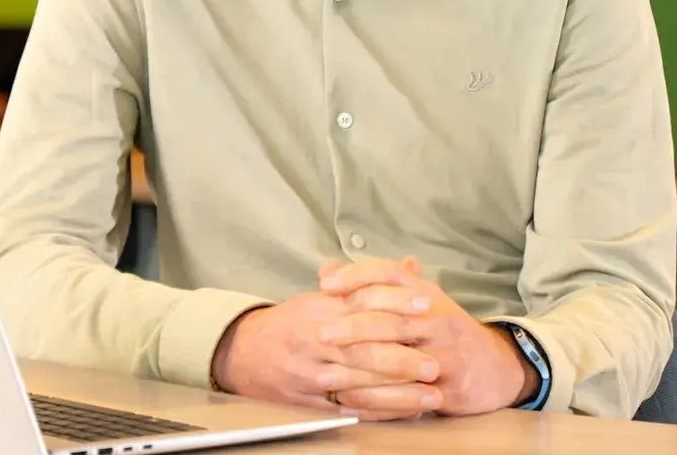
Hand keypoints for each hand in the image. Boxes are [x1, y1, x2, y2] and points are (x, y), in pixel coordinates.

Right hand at [211, 291, 442, 420]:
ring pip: (360, 385)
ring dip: (398, 393)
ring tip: (430, 396)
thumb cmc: (291, 323)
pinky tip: (405, 413)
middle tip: (435, 364)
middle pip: (364, 350)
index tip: (427, 307)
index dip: (397, 304)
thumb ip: (367, 283)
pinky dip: (379, 412)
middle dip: (402, 360)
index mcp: (322, 310)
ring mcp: (312, 373)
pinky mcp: (309, 401)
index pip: (364, 303)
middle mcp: (317, 341)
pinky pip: (349, 409)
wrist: (242, 351)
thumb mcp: (321, 296)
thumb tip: (409, 264)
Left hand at [319, 256, 534, 416]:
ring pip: (398, 361)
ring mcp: (446, 354)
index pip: (391, 274)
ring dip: (360, 371)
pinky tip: (349, 404)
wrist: (498, 366)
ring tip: (327, 377)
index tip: (326, 283)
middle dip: (354, 327)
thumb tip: (327, 268)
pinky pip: (407, 396)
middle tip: (322, 334)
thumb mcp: (418, 301)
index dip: (357, 275)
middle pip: (392, 318)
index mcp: (426, 294)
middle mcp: (437, 319)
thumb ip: (375, 287)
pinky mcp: (449, 387)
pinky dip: (376, 402)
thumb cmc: (446, 332)